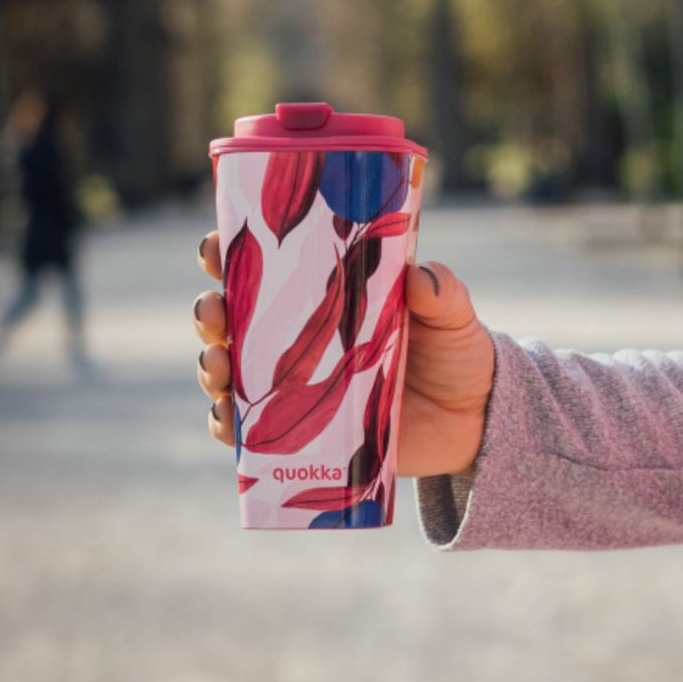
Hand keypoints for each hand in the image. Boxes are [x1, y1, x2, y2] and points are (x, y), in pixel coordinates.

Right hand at [194, 233, 493, 477]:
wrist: (473, 418)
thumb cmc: (454, 351)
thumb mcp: (454, 315)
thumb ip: (443, 293)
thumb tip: (422, 276)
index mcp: (327, 296)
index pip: (267, 268)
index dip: (230, 254)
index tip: (216, 247)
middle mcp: (299, 338)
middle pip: (233, 319)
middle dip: (210, 312)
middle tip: (214, 311)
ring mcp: (296, 386)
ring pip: (231, 373)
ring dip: (211, 367)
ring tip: (218, 366)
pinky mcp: (302, 434)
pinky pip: (248, 433)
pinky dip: (228, 426)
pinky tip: (228, 420)